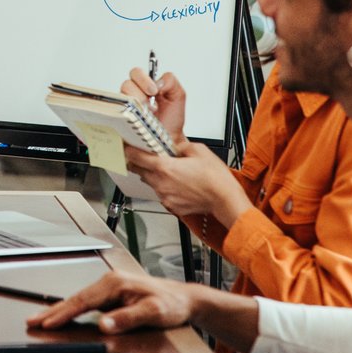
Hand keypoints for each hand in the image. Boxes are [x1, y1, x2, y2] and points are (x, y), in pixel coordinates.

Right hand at [26, 271, 199, 333]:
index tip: (48, 323)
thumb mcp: (154, 313)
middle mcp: (109, 282)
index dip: (64, 313)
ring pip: (78, 301)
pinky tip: (62, 316)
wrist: (184, 300)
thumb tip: (103, 324)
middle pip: (75, 298)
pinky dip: (71, 310)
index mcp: (115, 283)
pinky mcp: (111, 295)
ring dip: (59, 311)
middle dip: (53, 311)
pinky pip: (85, 303)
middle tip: (32, 320)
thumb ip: (128, 318)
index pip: (83, 301)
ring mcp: (109, 288)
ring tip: (41, 320)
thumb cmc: (171, 305)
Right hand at [122, 67, 187, 138]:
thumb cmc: (171, 121)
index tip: (154, 91)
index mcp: (145, 87)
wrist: (168, 142)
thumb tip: (158, 81)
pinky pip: (114, 113)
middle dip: (139, 93)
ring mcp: (125, 107)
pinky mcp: (120, 120)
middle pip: (126, 84)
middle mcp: (132, 95)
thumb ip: (171, 81)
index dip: (143, 79)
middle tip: (150, 104)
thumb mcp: (178, 96)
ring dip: (136, 107)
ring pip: (121, 98)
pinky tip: (138, 122)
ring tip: (147, 116)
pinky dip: (127, 116)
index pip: (136, 73)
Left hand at [125, 140, 251, 229]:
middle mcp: (161, 183)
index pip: (137, 158)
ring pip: (151, 183)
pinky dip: (165, 188)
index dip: (129, 151)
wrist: (225, 200)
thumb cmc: (215, 178)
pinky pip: (162, 194)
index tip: (126, 148)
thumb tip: (175, 146)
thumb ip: (181, 146)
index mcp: (165, 167)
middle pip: (140, 171)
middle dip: (140, 163)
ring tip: (169, 171)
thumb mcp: (199, 151)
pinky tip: (178, 184)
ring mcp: (165, 196)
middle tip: (145, 157)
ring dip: (154, 176)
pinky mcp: (172, 206)